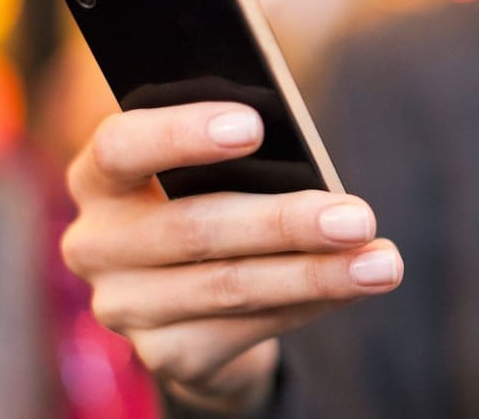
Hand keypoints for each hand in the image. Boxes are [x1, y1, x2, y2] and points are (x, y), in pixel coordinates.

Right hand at [62, 102, 402, 413]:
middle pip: (193, 227)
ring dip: (316, 274)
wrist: (198, 297)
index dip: (182, 134)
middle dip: (284, 222)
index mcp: (100, 177)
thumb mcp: (215, 168)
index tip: (254, 125)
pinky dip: (310, 303)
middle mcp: (96, 243)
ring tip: (382, 263)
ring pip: (230, 285)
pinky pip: (248, 328)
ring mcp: (125, 305)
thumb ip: (241, 155)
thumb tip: (308, 159)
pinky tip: (354, 285)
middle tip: (357, 218)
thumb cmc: (215, 197)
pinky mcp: (164, 353)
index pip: (121, 147)